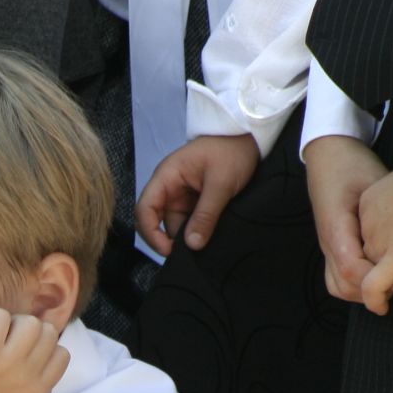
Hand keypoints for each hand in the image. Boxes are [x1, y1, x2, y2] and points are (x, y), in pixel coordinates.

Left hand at [0, 310, 68, 392]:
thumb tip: (47, 384)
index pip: (61, 355)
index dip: (43, 345)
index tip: (23, 347)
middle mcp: (27, 377)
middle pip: (47, 333)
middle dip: (28, 329)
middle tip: (5, 336)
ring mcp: (7, 363)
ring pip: (30, 322)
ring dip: (11, 321)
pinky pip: (0, 317)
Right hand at [134, 133, 259, 256]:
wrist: (248, 137)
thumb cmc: (231, 151)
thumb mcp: (221, 184)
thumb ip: (206, 215)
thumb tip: (193, 245)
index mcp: (166, 177)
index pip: (144, 209)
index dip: (150, 233)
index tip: (168, 251)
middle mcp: (168, 188)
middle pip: (155, 221)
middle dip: (167, 240)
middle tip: (188, 256)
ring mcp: (180, 195)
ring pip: (174, 224)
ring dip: (185, 238)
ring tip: (203, 246)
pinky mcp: (193, 202)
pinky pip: (188, 222)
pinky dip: (195, 232)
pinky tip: (207, 239)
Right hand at [303, 134, 389, 304]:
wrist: (329, 154)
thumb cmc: (352, 166)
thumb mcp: (373, 185)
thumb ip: (384, 216)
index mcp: (336, 228)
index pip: (351, 269)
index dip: (376, 280)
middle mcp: (327, 242)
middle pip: (342, 284)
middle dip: (370, 292)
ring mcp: (326, 245)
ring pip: (336, 284)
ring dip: (362, 290)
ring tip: (388, 283)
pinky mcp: (330, 244)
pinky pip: (336, 274)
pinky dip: (355, 282)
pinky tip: (377, 272)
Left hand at [357, 158, 392, 315]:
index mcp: (368, 204)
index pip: (367, 233)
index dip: (379, 246)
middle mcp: (365, 226)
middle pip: (365, 254)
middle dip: (375, 268)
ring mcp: (377, 243)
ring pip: (366, 272)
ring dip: (378, 286)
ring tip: (390, 294)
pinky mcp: (392, 259)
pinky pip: (373, 287)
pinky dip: (375, 301)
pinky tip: (382, 308)